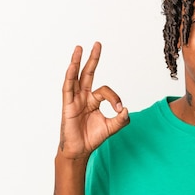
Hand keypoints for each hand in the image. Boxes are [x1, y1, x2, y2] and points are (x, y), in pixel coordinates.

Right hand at [57, 41, 128, 159]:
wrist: (80, 150)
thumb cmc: (92, 137)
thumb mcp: (112, 127)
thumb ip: (121, 119)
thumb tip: (126, 109)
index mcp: (93, 100)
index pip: (105, 91)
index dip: (114, 97)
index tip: (119, 109)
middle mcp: (83, 97)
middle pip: (88, 73)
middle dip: (93, 59)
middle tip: (98, 44)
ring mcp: (74, 100)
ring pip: (75, 77)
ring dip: (77, 62)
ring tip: (79, 48)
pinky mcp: (68, 105)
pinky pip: (68, 88)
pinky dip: (70, 76)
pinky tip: (72, 65)